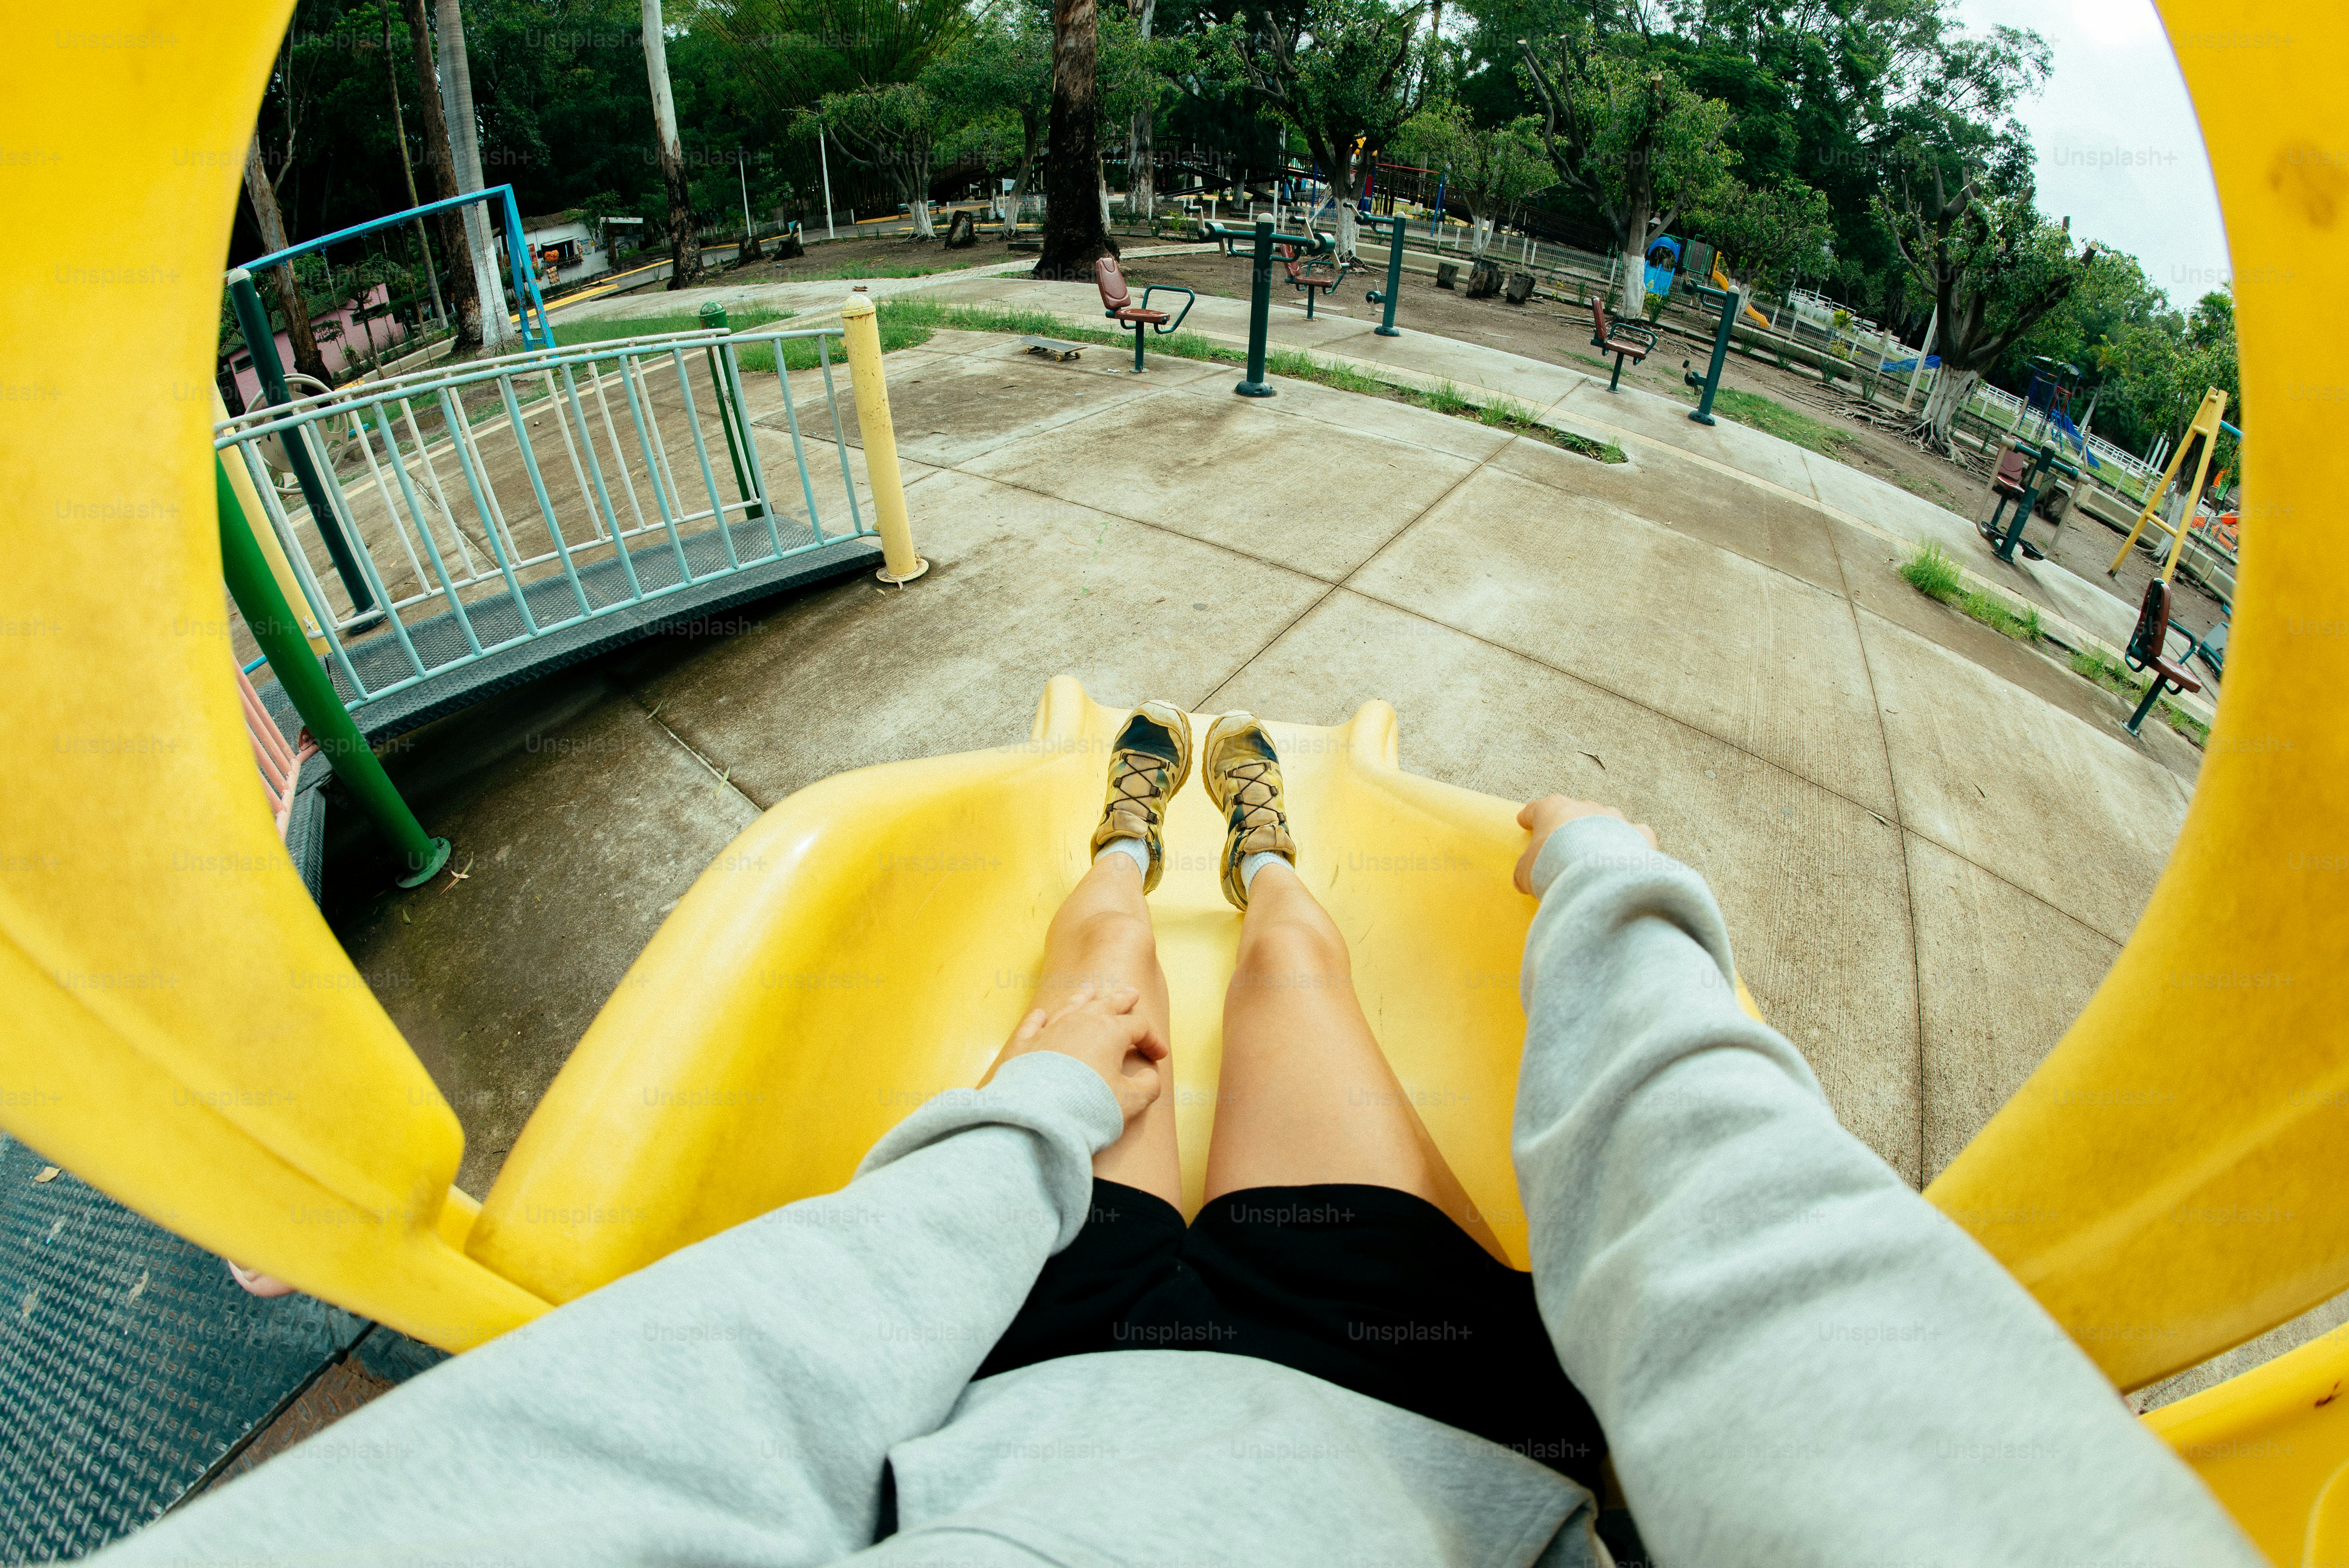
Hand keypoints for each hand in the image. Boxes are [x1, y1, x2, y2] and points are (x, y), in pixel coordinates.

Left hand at [998, 983, 1167, 1125]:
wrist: (1038, 1118)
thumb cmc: (1088, 1108)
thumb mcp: (1131, 1101)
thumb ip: (1148, 1086)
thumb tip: (1150, 1076)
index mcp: (1109, 1031)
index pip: (1139, 1027)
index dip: (1153, 1040)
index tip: (1160, 1055)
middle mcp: (1079, 1022)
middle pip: (1106, 1004)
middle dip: (1122, 999)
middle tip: (1131, 993)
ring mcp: (1050, 1030)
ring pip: (1071, 1006)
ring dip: (1083, 998)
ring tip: (1090, 990)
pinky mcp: (1025, 1045)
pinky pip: (1033, 1024)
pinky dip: (1039, 1018)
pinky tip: (1040, 1014)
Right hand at [1514, 795, 1658, 893]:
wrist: (1599, 876)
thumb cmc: (1555, 867)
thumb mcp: (1527, 873)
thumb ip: (1525, 871)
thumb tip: (1522, 879)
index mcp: (1553, 810)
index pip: (1537, 808)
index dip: (1530, 816)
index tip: (1525, 820)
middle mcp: (1585, 807)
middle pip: (1574, 812)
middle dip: (1569, 826)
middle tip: (1564, 844)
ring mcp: (1614, 818)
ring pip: (1606, 820)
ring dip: (1600, 833)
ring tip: (1596, 855)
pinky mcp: (1638, 833)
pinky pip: (1634, 835)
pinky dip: (1630, 844)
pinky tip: (1627, 857)